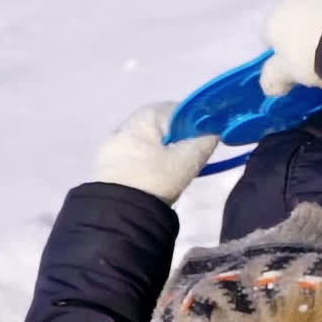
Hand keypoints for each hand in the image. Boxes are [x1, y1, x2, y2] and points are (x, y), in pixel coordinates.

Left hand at [94, 101, 218, 203]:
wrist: (120, 211)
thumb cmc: (156, 179)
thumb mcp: (188, 160)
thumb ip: (205, 140)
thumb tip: (214, 130)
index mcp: (147, 114)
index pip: (180, 109)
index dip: (197, 124)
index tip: (203, 143)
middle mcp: (127, 121)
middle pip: (162, 125)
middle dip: (178, 139)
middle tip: (187, 160)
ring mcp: (113, 141)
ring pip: (148, 140)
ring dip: (161, 150)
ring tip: (170, 171)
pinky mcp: (106, 160)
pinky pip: (134, 153)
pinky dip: (146, 160)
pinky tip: (152, 177)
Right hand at [259, 0, 321, 95]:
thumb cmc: (313, 54)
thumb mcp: (289, 73)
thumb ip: (274, 78)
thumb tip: (270, 86)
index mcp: (273, 19)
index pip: (270, 38)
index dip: (284, 56)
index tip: (302, 70)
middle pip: (295, 23)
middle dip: (307, 41)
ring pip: (317, 10)